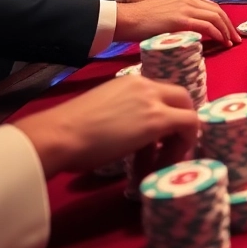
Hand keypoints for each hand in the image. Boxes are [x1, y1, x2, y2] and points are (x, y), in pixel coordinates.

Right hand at [12, 74, 198, 177]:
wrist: (57, 136)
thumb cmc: (67, 131)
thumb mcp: (102, 114)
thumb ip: (122, 116)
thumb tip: (129, 135)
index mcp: (129, 82)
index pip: (162, 94)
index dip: (166, 116)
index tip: (158, 139)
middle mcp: (145, 85)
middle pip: (181, 99)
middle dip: (180, 125)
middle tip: (166, 150)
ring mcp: (153, 101)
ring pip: (187, 113)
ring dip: (179, 141)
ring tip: (159, 165)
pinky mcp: (158, 119)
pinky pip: (189, 126)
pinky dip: (183, 145)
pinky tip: (162, 165)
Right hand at [115, 0, 237, 45]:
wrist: (126, 19)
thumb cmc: (142, 20)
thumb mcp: (166, 13)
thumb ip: (180, 17)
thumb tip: (192, 31)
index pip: (212, 6)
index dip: (223, 19)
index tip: (229, 31)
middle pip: (218, 11)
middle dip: (229, 26)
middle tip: (235, 39)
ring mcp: (185, 7)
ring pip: (215, 18)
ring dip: (226, 31)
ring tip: (231, 43)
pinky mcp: (181, 19)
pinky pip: (207, 26)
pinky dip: (217, 34)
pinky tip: (221, 42)